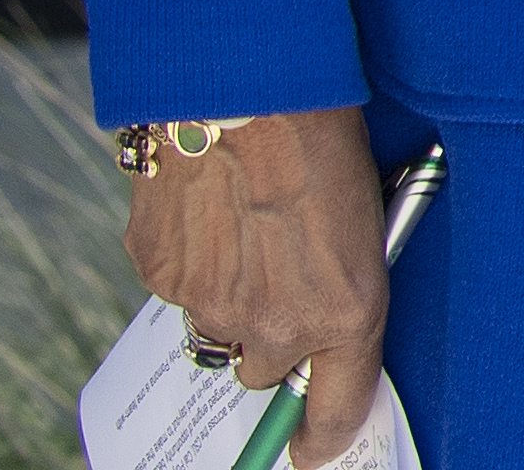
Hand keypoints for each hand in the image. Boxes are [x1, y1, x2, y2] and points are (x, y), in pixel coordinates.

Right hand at [121, 105, 387, 464]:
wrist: (249, 90)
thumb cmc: (325, 139)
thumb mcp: (361, 220)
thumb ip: (335, 287)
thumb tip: (311, 323)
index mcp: (346, 314)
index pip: (334, 411)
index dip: (322, 438)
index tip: (311, 451)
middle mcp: (276, 327)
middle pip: (262, 369)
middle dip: (271, 334)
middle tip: (278, 273)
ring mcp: (212, 308)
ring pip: (218, 327)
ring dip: (229, 294)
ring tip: (245, 224)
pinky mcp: (161, 280)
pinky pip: (176, 288)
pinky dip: (190, 259)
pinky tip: (209, 206)